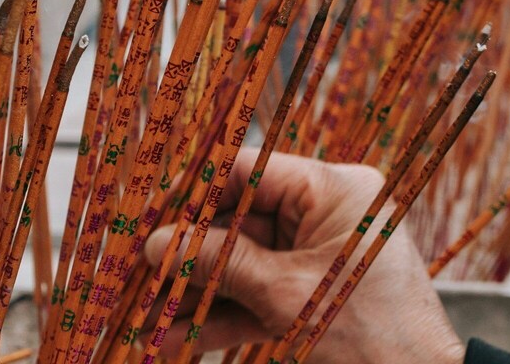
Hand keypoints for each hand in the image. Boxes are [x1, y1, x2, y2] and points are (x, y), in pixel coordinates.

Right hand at [143, 150, 464, 363]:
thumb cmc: (371, 336)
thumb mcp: (285, 295)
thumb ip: (221, 263)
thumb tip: (160, 243)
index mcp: (336, 192)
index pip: (250, 172)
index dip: (195, 193)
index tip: (149, 214)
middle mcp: (329, 217)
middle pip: (240, 222)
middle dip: (189, 254)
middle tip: (138, 270)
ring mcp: (321, 259)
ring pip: (245, 266)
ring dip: (197, 293)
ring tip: (147, 313)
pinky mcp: (315, 298)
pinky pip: (261, 299)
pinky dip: (223, 318)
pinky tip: (177, 337)